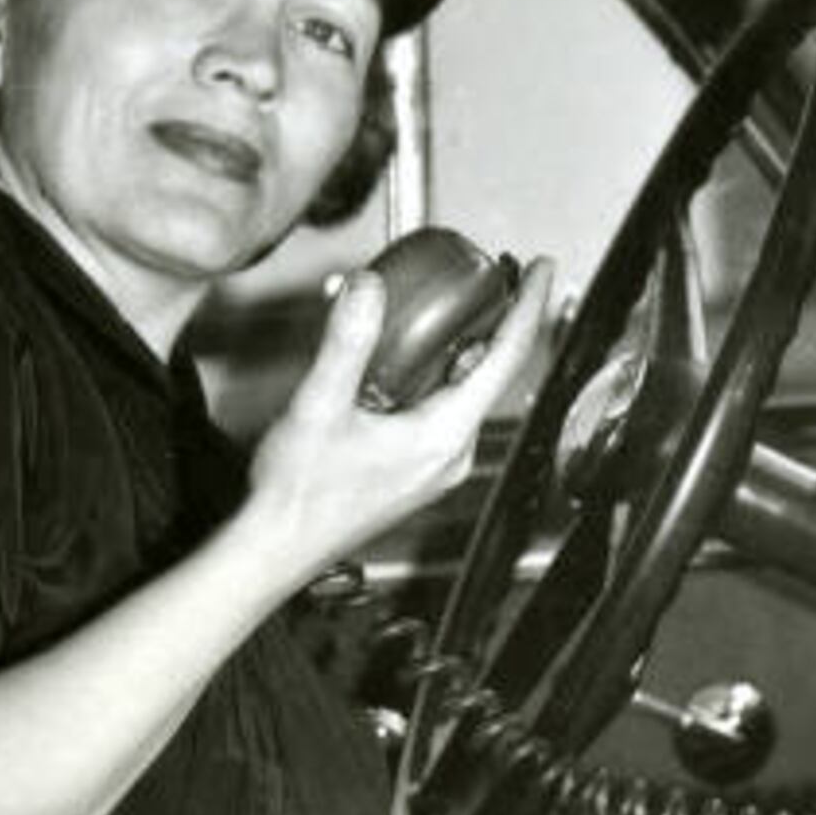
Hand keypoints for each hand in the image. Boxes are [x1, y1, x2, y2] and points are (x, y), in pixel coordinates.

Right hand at [231, 255, 556, 588]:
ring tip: (459, 302)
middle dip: (497, 319)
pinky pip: (443, 406)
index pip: (506, 358)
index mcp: (443, 435)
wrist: (277, 545)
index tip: (538, 268)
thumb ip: (347, 341)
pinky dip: (438, 370)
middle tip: (498, 274)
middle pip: (491, 371)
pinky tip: (414, 351)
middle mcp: (450, 451)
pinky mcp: (417, 465)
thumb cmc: (299, 494)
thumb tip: (369, 287)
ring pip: (466, 388)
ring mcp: (436, 462)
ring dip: (464, 343)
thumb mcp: (319, 405)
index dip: (527, 306)